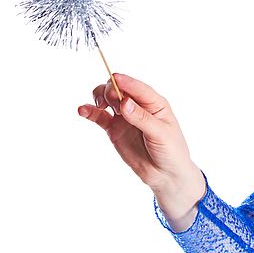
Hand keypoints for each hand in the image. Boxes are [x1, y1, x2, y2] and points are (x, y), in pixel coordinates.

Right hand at [77, 74, 204, 212]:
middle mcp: (138, 106)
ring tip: (101, 106)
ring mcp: (125, 117)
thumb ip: (142, 118)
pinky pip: (99, 117)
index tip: (114, 78)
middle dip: (111, 90)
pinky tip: (82, 110)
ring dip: (100, 97)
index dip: (126, 82)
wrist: (165, 174)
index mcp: (155, 103)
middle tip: (110, 101)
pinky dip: (90, 112)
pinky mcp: (114, 129)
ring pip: (108, 99)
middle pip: (119, 89)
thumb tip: (125, 102)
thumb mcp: (161, 134)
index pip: (138, 88)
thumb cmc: (171, 151)